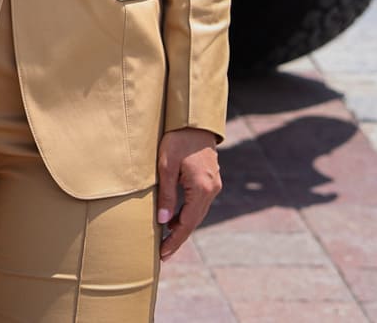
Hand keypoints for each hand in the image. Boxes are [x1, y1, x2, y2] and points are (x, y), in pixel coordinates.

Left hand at [156, 128, 221, 260]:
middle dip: (178, 238)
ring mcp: (213, 185)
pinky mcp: (210, 180)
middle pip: (194, 221)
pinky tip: (175, 220)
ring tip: (166, 241)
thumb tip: (164, 222)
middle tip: (163, 254)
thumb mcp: (165, 166)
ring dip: (182, 227)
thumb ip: (166, 195)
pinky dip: (187, 214)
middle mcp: (212, 190)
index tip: (162, 254)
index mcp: (202, 188)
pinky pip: (198, 203)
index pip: (187, 223)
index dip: (174, 240)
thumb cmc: (176, 140)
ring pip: (197, 213)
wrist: (194, 121)